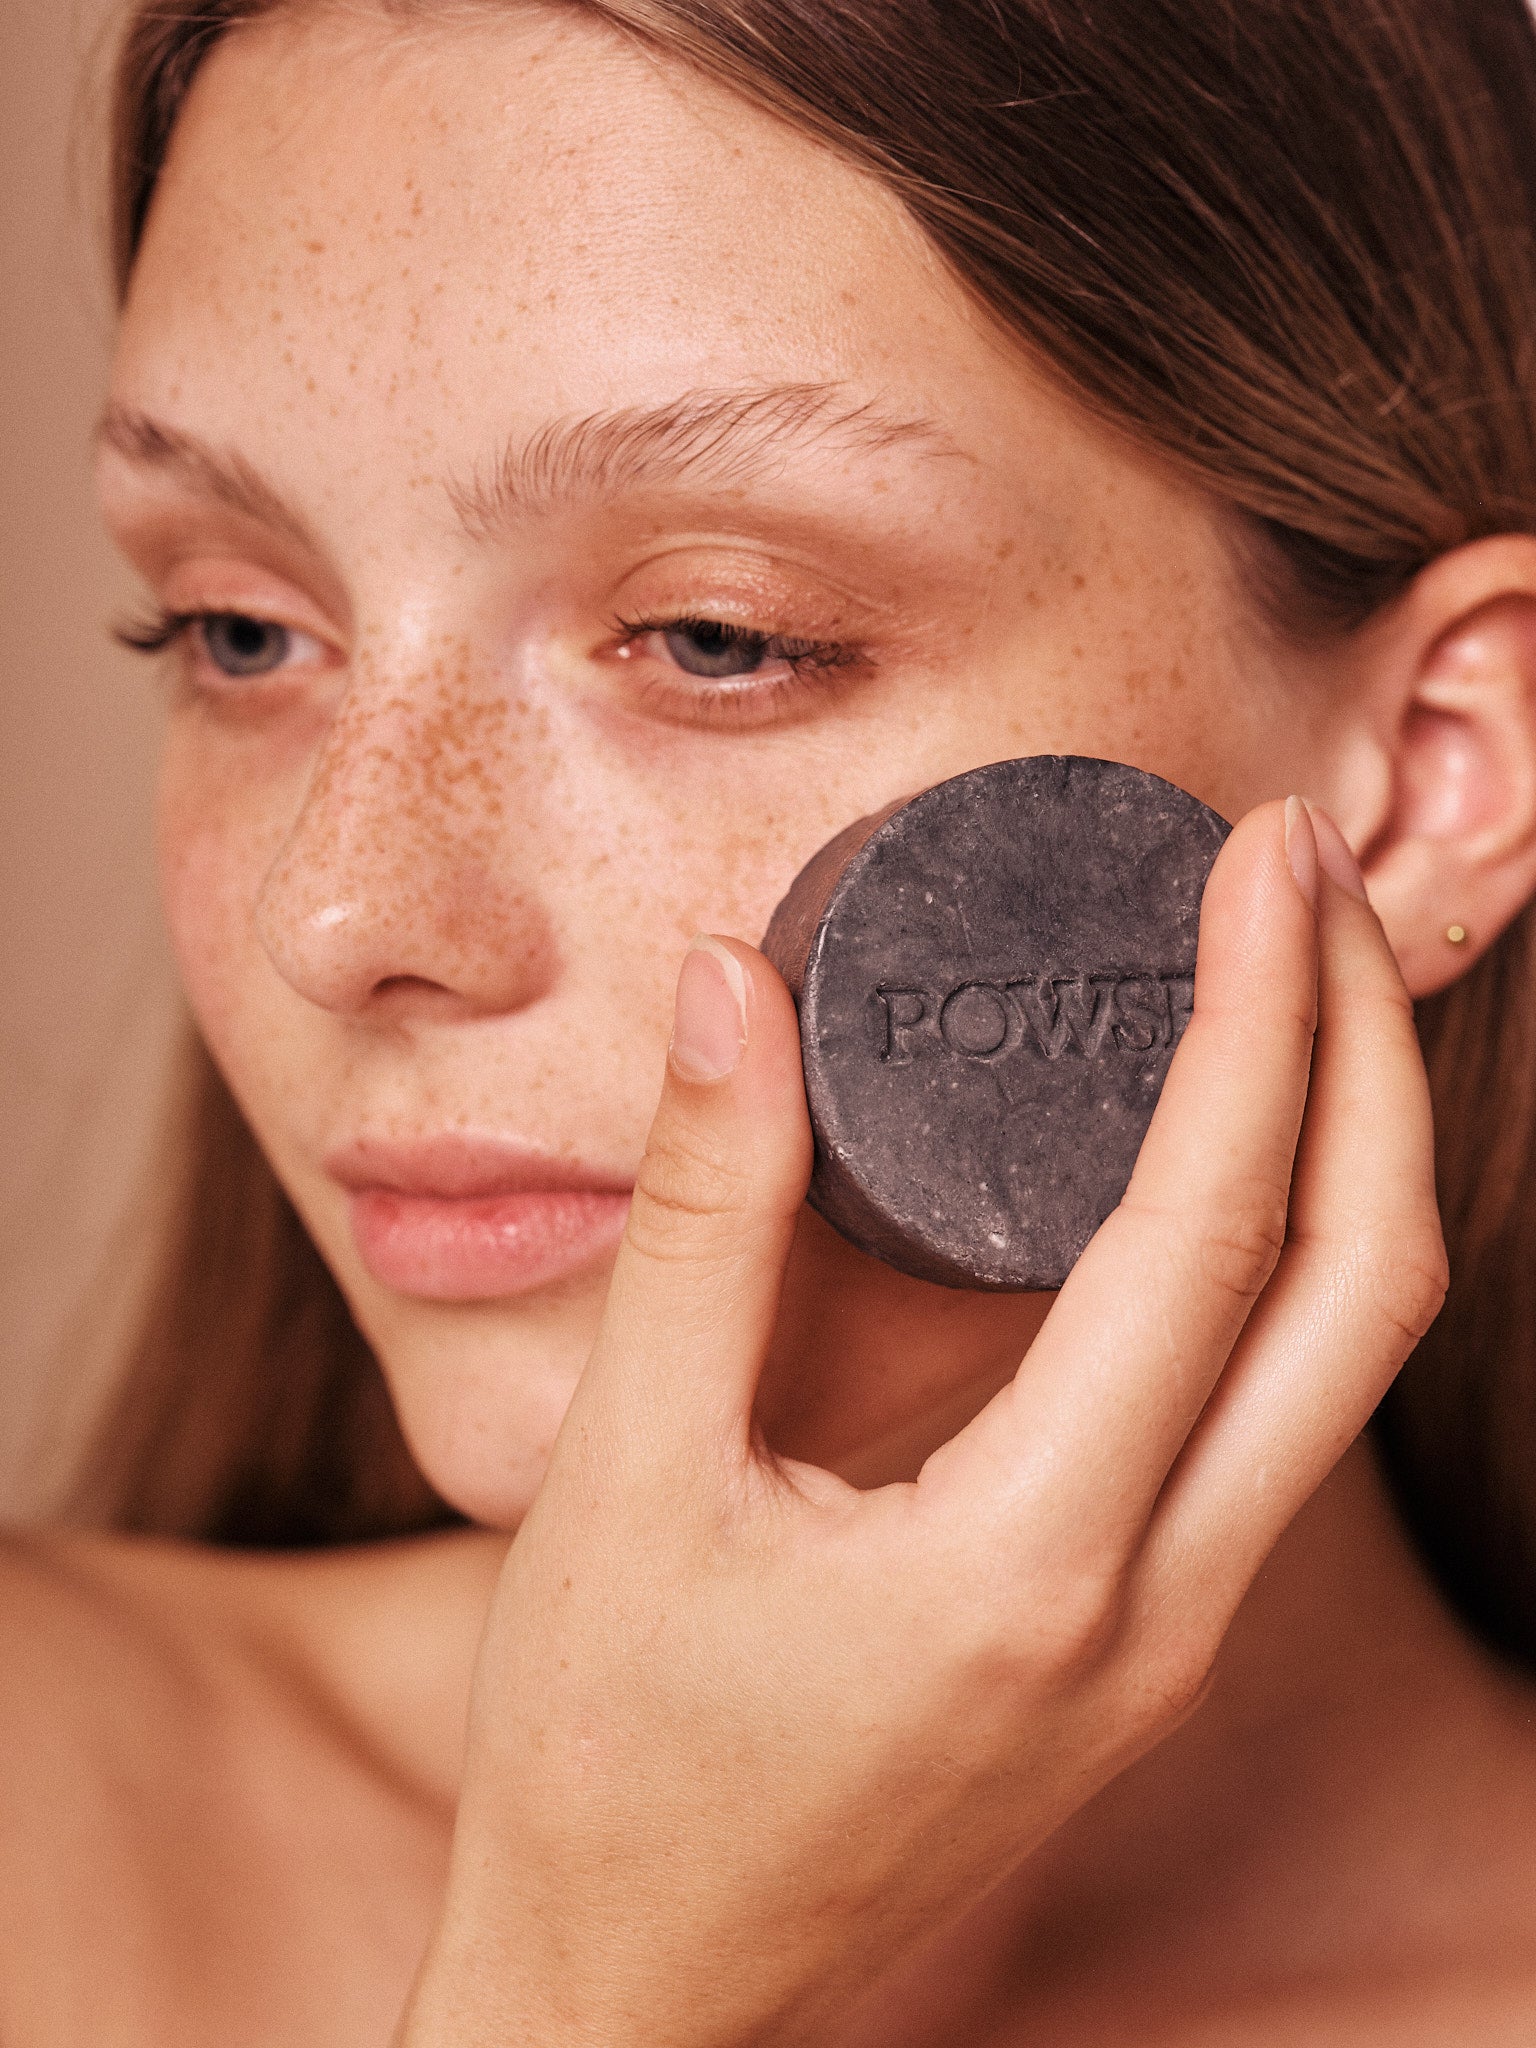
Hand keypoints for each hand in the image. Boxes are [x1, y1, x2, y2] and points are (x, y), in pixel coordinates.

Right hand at [398, 799, 1446, 2046]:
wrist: (636, 1998)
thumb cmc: (607, 1765)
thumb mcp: (625, 1482)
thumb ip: (698, 1221)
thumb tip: (733, 990)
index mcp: (1032, 1564)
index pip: (1214, 1231)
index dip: (1264, 1015)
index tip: (1263, 860)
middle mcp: (1154, 1611)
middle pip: (1364, 1291)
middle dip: (1370, 1055)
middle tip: (1313, 884)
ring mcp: (1169, 1644)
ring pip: (1345, 1363)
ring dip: (1352, 1156)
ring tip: (1300, 987)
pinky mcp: (1141, 1649)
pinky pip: (1276, 1421)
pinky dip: (1287, 1262)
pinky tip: (1221, 1174)